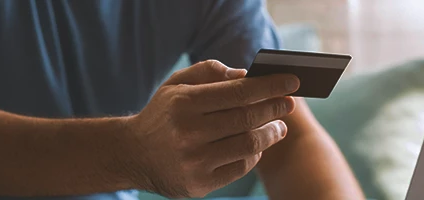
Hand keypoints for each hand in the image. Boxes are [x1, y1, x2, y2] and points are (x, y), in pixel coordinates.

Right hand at [126, 60, 300, 197]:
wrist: (132, 154)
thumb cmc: (163, 114)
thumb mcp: (176, 84)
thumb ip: (209, 72)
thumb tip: (246, 75)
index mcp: (184, 103)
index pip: (239, 93)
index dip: (270, 86)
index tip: (291, 82)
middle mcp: (188, 133)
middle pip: (247, 119)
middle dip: (275, 108)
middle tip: (289, 103)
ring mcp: (194, 161)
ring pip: (249, 145)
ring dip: (271, 134)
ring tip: (279, 126)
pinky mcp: (198, 184)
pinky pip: (239, 167)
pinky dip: (254, 155)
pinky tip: (258, 145)